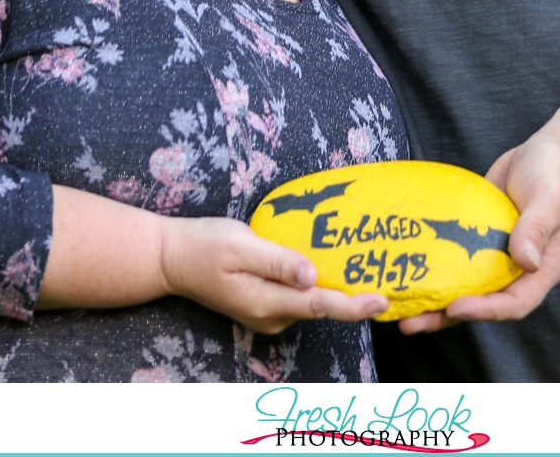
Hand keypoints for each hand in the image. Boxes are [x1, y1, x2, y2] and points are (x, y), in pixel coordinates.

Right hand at [159, 215, 387, 336]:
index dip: (353, 305)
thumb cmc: (205, 246)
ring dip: (336, 286)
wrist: (173, 259)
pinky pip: (299, 296)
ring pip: (311, 300)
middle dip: (353, 293)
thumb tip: (313, 276)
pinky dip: (317, 283)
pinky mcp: (265, 304)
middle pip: (320, 305)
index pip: (319, 305)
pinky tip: (329, 263)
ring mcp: (268, 313)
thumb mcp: (240, 244)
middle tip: (386, 276)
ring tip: (365, 265)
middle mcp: (271, 315)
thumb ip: (278, 261)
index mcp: (266, 302)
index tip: (382, 300)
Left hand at [399, 124, 559, 334]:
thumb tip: (524, 261)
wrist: (547, 151)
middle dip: (449, 315)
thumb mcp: (551, 198)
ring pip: (467, 286)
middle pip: (485, 303)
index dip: (486, 310)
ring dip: (437, 299)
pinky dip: (438, 267)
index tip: (456, 308)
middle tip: (411, 322)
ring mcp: (497, 255)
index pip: (515, 302)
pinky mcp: (480, 237)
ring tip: (402, 311)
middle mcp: (518, 270)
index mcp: (543, 269)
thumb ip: (537, 227)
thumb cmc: (556, 174)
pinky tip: (411, 268)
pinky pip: (459, 258)